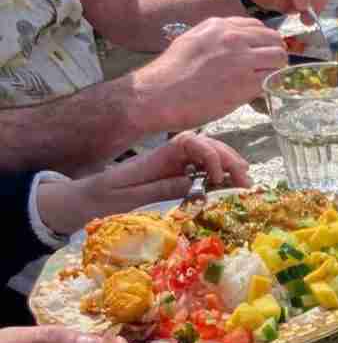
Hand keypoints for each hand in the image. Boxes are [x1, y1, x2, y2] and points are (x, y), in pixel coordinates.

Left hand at [41, 132, 251, 236]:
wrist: (86, 200)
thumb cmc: (103, 198)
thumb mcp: (129, 197)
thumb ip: (159, 188)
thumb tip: (193, 183)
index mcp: (157, 157)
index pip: (190, 142)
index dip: (209, 154)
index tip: (219, 177)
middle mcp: (169, 158)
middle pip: (206, 147)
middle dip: (229, 159)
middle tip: (246, 181)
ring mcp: (174, 167)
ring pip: (209, 157)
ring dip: (229, 166)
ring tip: (245, 183)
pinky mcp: (176, 178)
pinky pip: (203, 172)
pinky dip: (221, 177)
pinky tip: (231, 187)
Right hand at [133, 17, 285, 130]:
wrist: (158, 94)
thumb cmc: (171, 75)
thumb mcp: (191, 42)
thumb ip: (214, 40)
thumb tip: (231, 48)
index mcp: (218, 26)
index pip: (257, 27)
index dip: (263, 43)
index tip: (262, 56)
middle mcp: (232, 38)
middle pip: (274, 39)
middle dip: (276, 55)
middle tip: (271, 71)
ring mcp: (241, 59)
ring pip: (279, 58)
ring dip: (278, 71)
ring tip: (267, 83)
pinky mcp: (245, 83)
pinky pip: (273, 80)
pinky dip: (272, 88)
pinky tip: (262, 95)